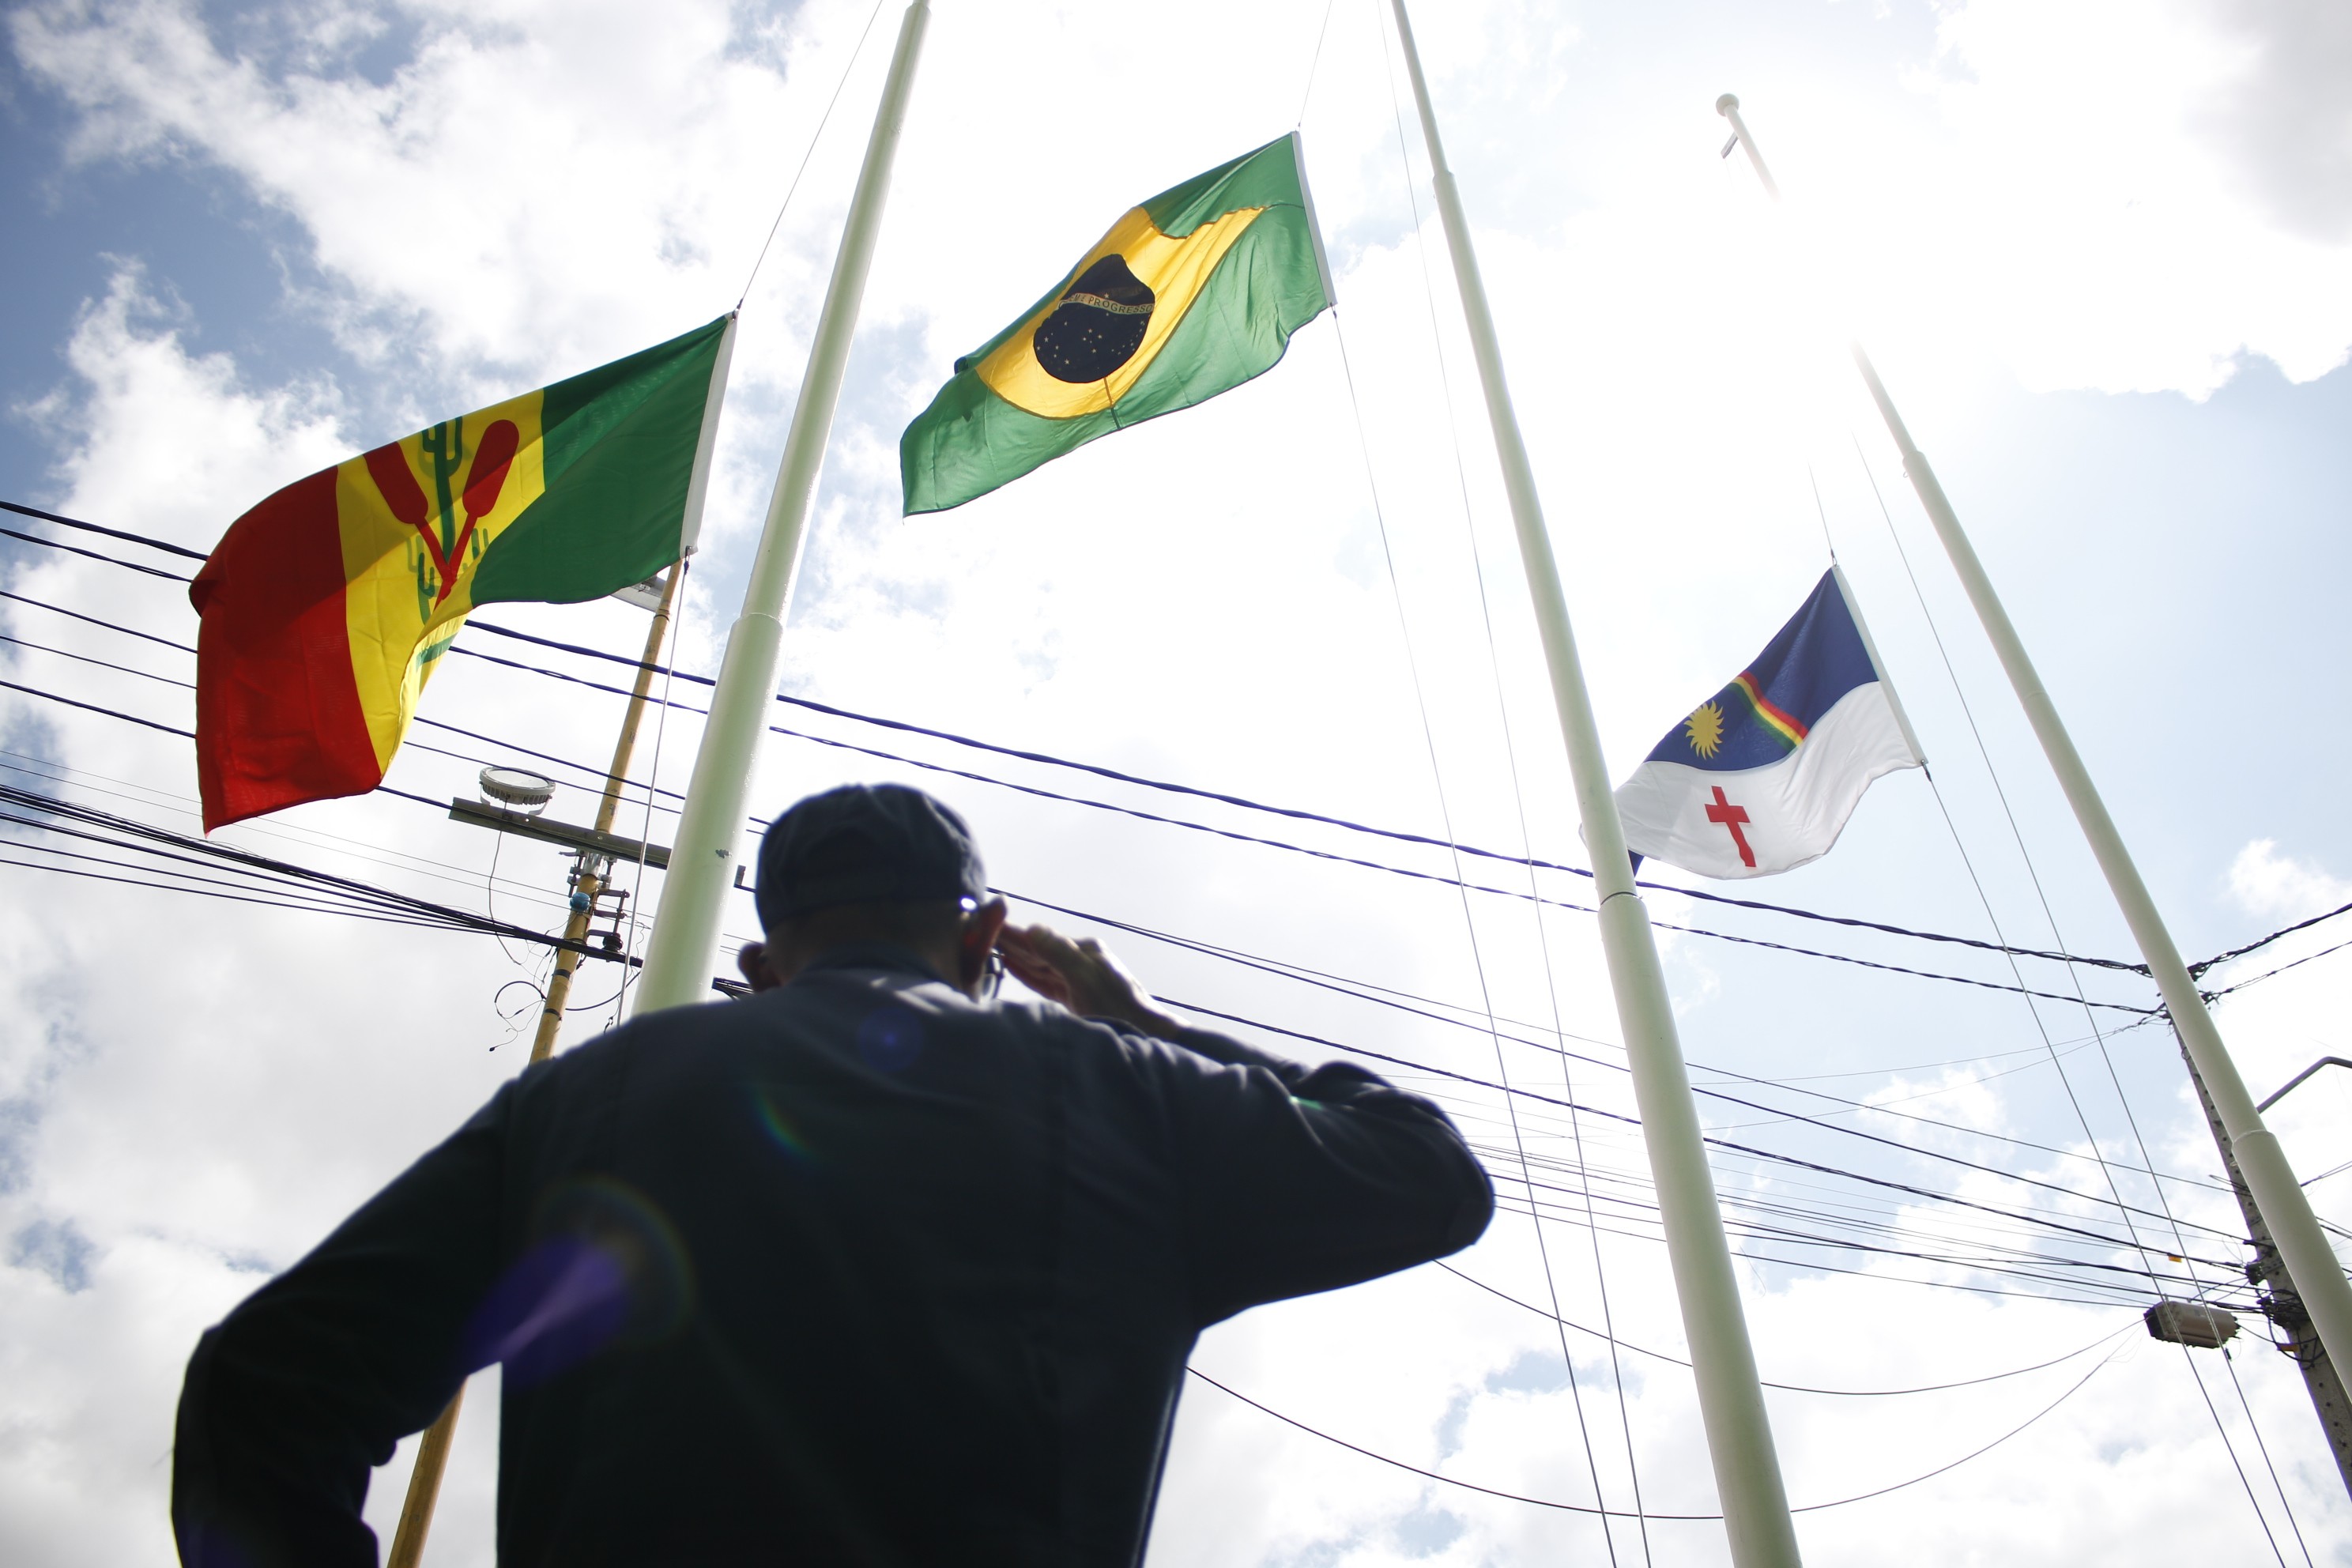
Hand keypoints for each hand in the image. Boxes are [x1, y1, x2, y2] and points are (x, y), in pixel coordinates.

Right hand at [996, 923, 1180, 1035]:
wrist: (1142, 1035)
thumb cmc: (1117, 1007)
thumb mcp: (1084, 977)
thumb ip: (1058, 953)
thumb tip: (1032, 929)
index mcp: (1085, 951)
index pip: (1042, 940)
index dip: (1016, 934)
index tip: (992, 924)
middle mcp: (1081, 961)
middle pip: (1039, 951)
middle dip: (1013, 943)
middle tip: (984, 934)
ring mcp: (1078, 980)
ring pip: (1041, 966)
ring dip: (1017, 957)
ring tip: (993, 947)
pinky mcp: (1076, 998)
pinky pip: (1046, 982)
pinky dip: (1028, 974)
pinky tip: (1014, 967)